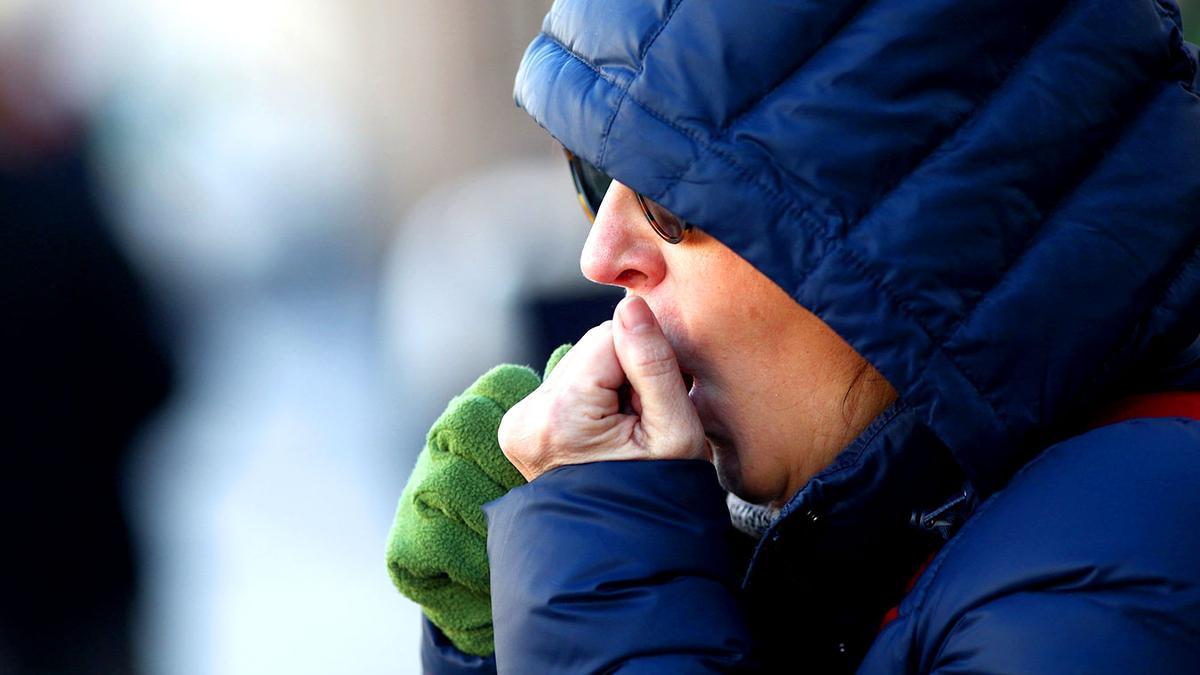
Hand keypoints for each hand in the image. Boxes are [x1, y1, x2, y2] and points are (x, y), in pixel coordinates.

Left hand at [498, 295, 707, 479]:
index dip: (646, 363)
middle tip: (642, 425)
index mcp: (559, 416)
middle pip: (591, 349)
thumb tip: (631, 306)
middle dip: (625, 375)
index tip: (656, 406)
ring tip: (625, 435)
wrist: (628, 548)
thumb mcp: (675, 431)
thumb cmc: (661, 494)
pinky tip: (605, 436)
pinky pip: (567, 387)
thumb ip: (654, 364)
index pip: (609, 337)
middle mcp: (525, 416)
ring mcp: (516, 423)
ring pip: (581, 365)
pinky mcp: (519, 427)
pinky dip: (593, 402)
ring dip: (610, 388)